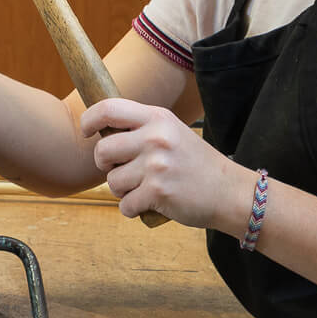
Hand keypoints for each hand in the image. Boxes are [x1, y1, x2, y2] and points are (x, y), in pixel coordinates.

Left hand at [82, 98, 252, 230]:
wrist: (230, 192)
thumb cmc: (195, 163)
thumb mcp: (172, 132)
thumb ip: (141, 129)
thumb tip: (99, 133)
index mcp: (157, 118)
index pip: (108, 109)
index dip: (89, 120)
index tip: (86, 131)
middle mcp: (155, 138)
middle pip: (102, 151)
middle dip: (105, 165)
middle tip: (121, 170)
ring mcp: (156, 165)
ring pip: (112, 181)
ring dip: (122, 190)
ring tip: (143, 188)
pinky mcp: (157, 192)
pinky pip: (125, 205)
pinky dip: (133, 209)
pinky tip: (150, 204)